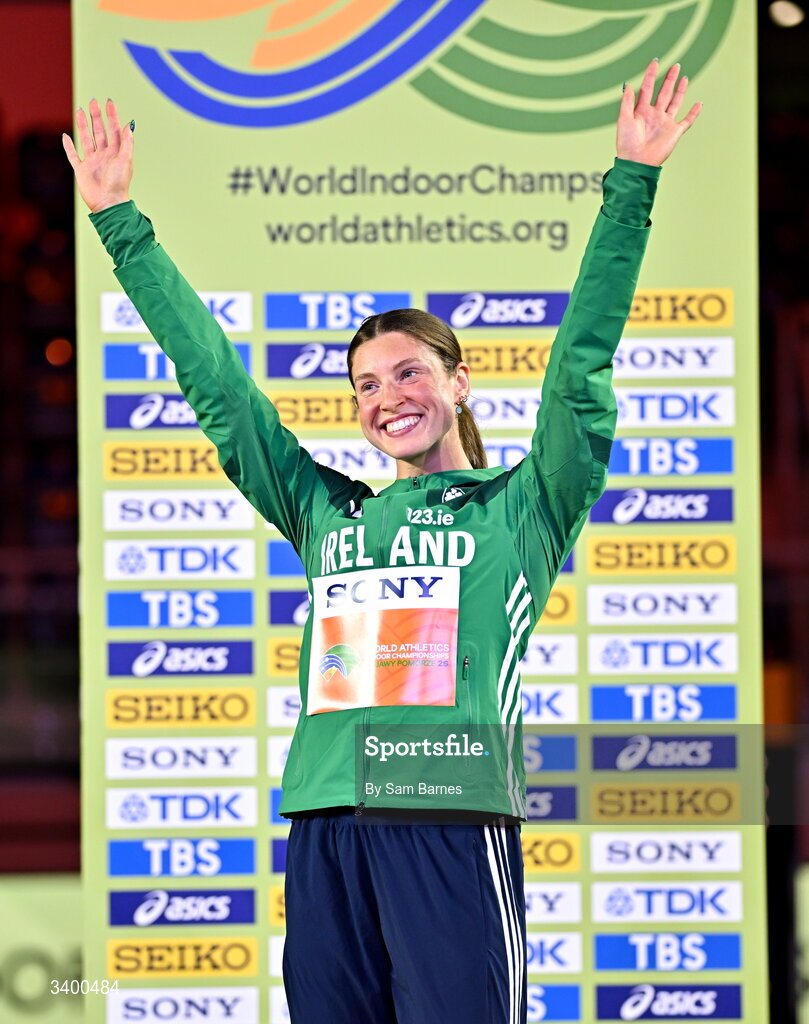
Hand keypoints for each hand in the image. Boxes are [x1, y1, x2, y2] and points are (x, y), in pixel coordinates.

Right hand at [62, 98, 133, 212]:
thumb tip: (129, 124)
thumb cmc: (118, 183)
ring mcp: (92, 162)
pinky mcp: (81, 170)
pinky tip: (66, 136)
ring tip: (80, 111)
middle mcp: (104, 155)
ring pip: (86, 139)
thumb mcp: (125, 160)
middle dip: (96, 117)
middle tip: (93, 101)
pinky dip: (69, 146)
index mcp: (116, 153)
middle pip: (99, 132)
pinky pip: (73, 155)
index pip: (114, 130)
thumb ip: (127, 142)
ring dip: (83, 126)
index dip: (112, 116)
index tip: (109, 102)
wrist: (108, 202)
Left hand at [617, 60, 701, 165]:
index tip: (655, 61)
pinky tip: (699, 104)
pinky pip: (687, 121)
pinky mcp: (674, 132)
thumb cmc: (627, 143)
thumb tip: (628, 85)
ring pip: (675, 103)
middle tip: (675, 66)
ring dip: (680, 91)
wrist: (636, 161)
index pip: (647, 88)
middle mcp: (654, 115)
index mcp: (641, 111)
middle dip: (669, 79)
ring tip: (683, 78)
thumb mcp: (623, 119)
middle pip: (664, 93)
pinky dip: (694, 113)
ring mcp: (665, 123)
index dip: (651, 75)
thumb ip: (627, 102)